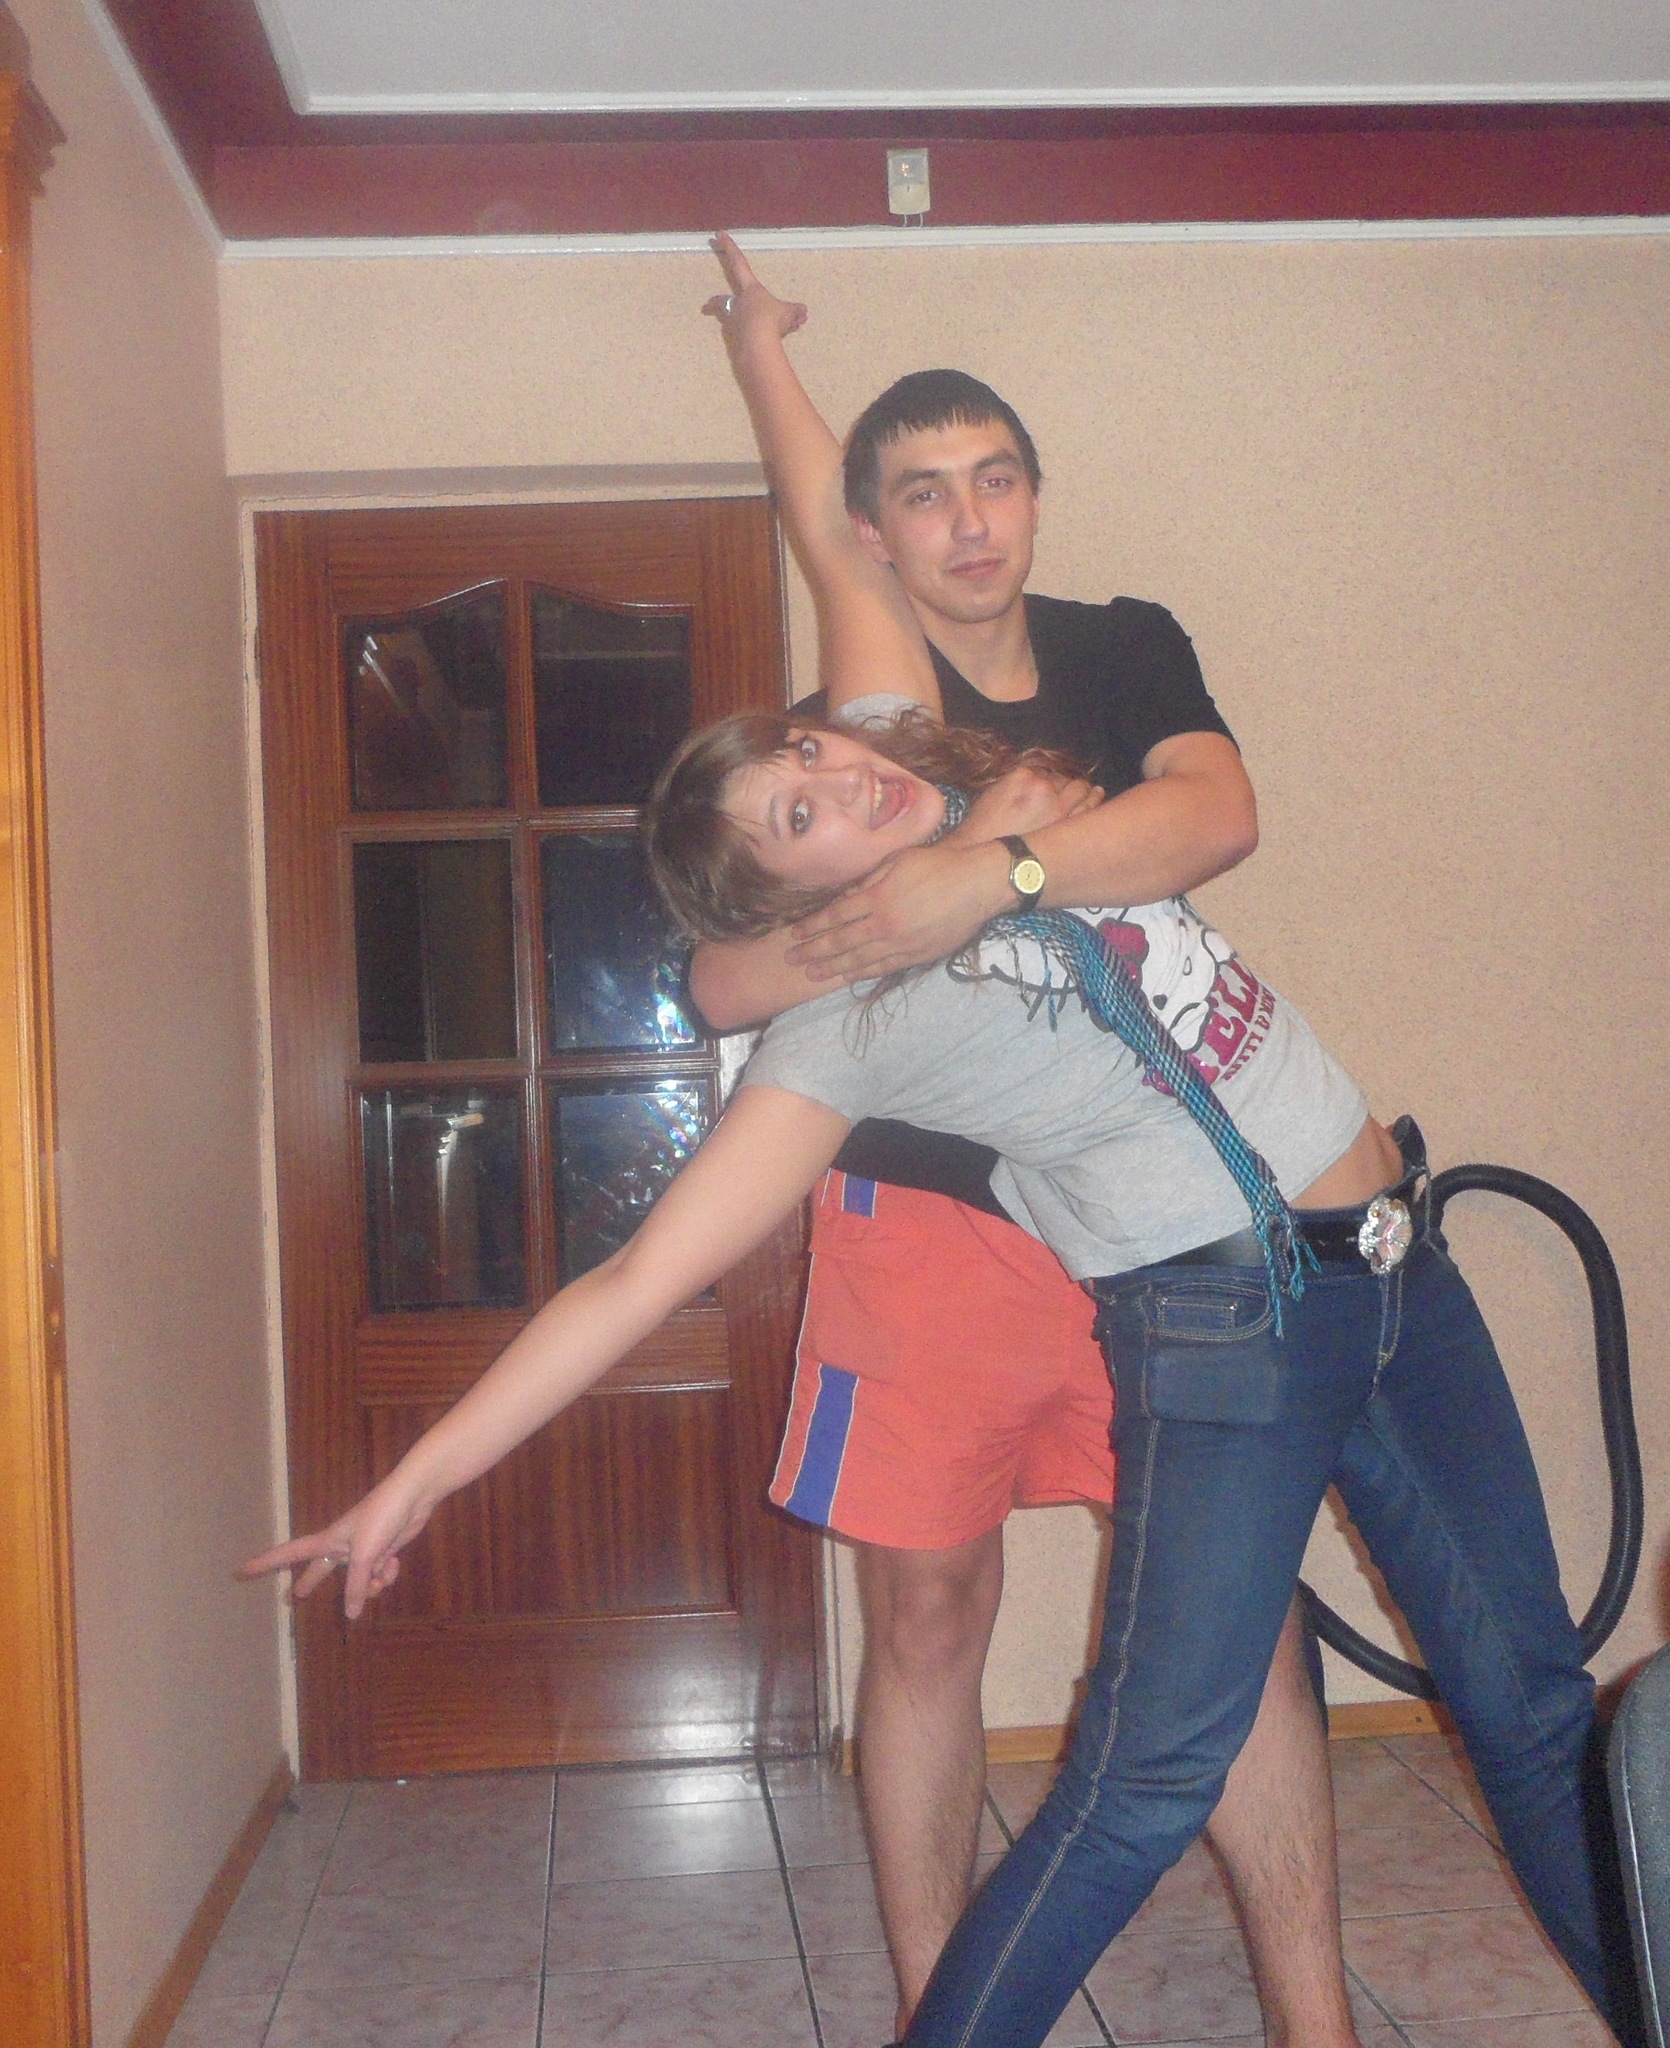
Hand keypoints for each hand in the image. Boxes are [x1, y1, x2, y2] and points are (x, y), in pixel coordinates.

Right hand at [240, 1473, 437, 1620]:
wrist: (412, 1498)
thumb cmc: (380, 1518)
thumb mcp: (364, 1556)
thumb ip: (355, 1586)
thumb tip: (350, 1615)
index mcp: (327, 1541)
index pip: (289, 1554)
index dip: (266, 1563)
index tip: (242, 1570)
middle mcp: (341, 1546)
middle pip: (321, 1570)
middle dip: (310, 1582)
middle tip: (293, 1597)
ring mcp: (362, 1550)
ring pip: (359, 1580)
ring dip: (371, 1585)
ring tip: (381, 1575)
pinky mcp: (382, 1552)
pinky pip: (379, 1574)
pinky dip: (388, 1573)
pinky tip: (395, 1561)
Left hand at [703, 232, 806, 344]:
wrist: (758, 344)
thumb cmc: (772, 319)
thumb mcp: (788, 313)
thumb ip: (794, 311)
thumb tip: (803, 310)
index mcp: (751, 289)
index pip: (739, 263)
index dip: (729, 248)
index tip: (718, 235)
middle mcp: (738, 303)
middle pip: (722, 300)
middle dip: (715, 302)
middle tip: (707, 306)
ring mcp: (734, 322)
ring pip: (731, 319)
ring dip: (737, 323)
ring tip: (747, 331)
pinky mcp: (735, 340)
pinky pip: (742, 336)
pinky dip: (749, 338)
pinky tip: (758, 345)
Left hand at [784, 838, 1008, 981]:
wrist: (978, 884)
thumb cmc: (938, 865)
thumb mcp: (897, 862)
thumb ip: (868, 881)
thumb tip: (844, 898)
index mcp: (877, 897)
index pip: (835, 916)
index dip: (812, 926)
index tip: (793, 934)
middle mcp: (885, 924)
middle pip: (841, 941)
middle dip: (813, 951)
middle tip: (790, 959)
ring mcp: (902, 943)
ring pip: (860, 960)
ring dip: (833, 968)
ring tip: (812, 974)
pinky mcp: (918, 955)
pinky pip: (884, 967)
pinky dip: (864, 973)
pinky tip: (848, 977)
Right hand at [956, 763, 1102, 841]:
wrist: (985, 859)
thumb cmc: (982, 831)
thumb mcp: (991, 796)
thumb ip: (1014, 784)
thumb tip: (1032, 783)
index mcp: (1022, 776)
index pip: (1045, 772)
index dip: (1050, 781)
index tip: (1051, 788)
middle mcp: (1042, 787)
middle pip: (1064, 779)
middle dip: (1067, 785)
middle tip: (1069, 792)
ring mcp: (1058, 807)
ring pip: (1080, 789)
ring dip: (1084, 790)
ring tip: (1089, 791)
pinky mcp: (1068, 826)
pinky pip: (1088, 808)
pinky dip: (1094, 800)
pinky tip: (1097, 796)